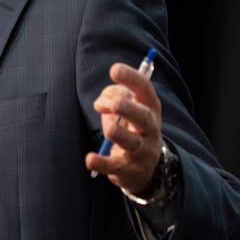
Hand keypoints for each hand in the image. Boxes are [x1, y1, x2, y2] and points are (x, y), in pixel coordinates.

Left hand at [85, 61, 162, 195]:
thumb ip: (111, 96)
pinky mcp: (129, 169)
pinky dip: (102, 163)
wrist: (142, 166)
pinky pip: (115, 166)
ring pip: (132, 142)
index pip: (145, 90)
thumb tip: (102, 104)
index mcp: (149, 107)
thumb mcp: (122, 106)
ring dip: (119, 134)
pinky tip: (90, 159)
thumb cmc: (128, 126)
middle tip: (116, 104)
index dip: (132, 78)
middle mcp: (149, 128)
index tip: (115, 69)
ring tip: (109, 129)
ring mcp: (142, 151)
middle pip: (143, 117)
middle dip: (130, 109)